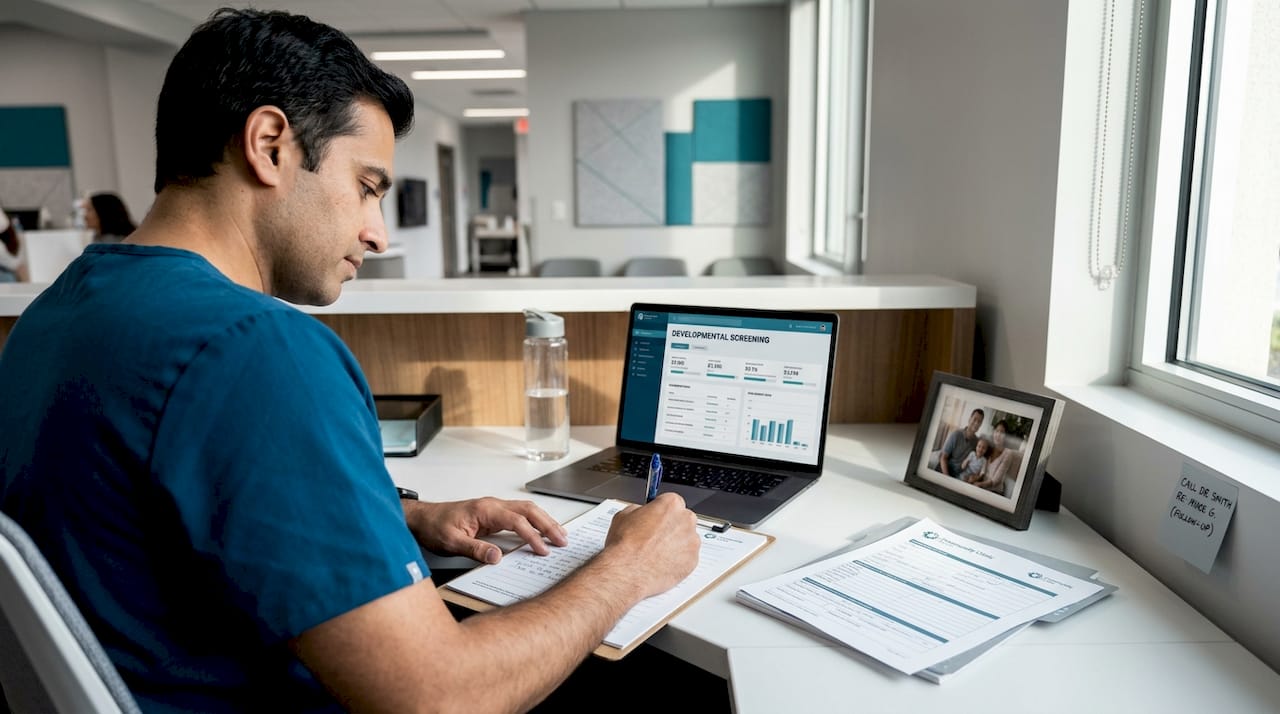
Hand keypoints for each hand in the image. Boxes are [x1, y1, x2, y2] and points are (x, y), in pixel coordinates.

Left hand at [404, 497, 567, 563]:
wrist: (423, 518)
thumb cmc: (435, 527)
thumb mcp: (451, 542)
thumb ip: (475, 549)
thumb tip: (497, 556)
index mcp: (485, 510)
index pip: (516, 521)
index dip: (531, 536)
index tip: (542, 549)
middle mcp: (492, 506)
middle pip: (528, 510)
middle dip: (548, 524)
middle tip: (562, 540)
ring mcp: (494, 509)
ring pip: (527, 510)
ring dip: (544, 521)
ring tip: (559, 535)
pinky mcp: (493, 515)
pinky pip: (520, 515)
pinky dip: (535, 522)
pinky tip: (541, 531)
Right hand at [599, 492, 699, 599]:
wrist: (628, 571)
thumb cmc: (626, 545)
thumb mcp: (624, 515)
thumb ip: (639, 510)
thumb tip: (641, 513)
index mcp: (671, 504)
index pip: (672, 502)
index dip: (661, 511)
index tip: (657, 517)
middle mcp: (686, 520)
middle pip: (682, 519)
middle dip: (671, 526)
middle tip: (655, 537)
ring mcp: (692, 541)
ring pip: (686, 539)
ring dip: (676, 543)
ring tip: (656, 552)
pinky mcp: (693, 560)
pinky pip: (687, 557)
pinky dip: (678, 560)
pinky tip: (662, 563)